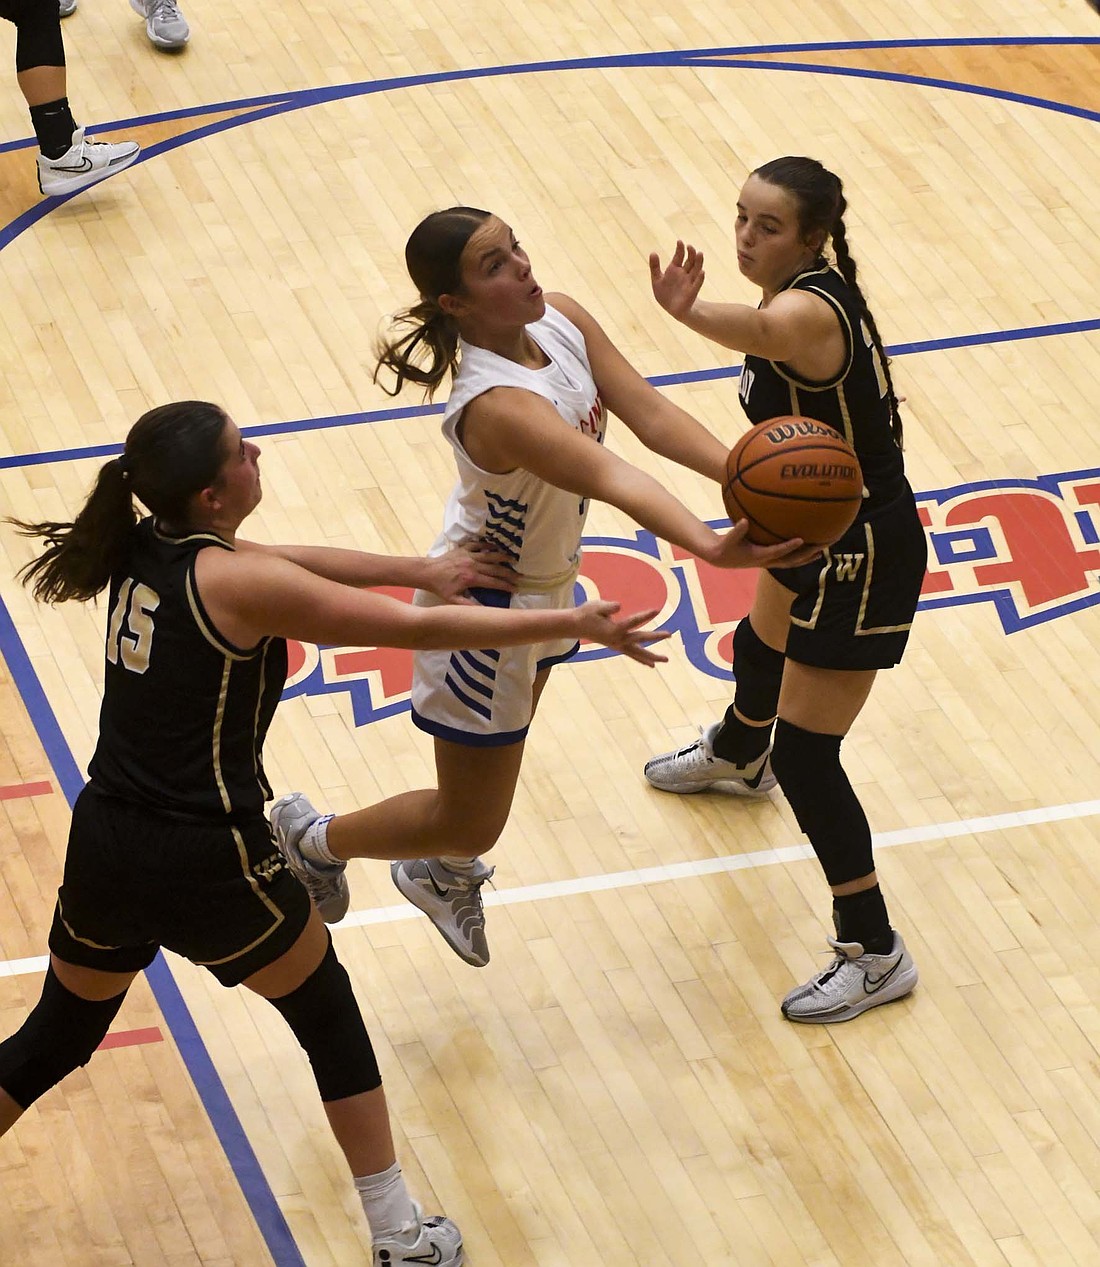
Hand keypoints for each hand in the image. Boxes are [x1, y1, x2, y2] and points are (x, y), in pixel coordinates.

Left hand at [422, 542, 516, 604]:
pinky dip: (488, 545)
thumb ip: (468, 606)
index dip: (506, 586)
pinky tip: (496, 547)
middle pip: (496, 569)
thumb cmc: (440, 587)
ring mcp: (469, 555)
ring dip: (503, 557)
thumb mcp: (453, 600)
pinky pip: (479, 545)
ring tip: (514, 559)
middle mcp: (473, 565)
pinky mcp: (464, 548)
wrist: (427, 571)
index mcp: (472, 579)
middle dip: (510, 573)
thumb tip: (483, 613)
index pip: (494, 583)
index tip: (516, 588)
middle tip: (520, 576)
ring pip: (490, 555)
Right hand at [574, 601, 669, 667]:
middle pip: (640, 639)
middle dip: (656, 636)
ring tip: (666, 659)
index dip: (645, 615)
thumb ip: (608, 606)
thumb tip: (619, 606)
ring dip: (652, 656)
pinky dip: (642, 659)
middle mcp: (618, 640)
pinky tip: (652, 665)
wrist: (575, 625)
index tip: (657, 610)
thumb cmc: (586, 613)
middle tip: (670, 634)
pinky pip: (632, 655)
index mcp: (614, 629)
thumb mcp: (596, 606)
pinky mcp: (617, 647)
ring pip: (638, 652)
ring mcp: (618, 645)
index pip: (633, 621)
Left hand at [649, 240, 704, 319]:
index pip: (679, 256)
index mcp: (674, 269)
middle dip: (690, 253)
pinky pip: (697, 284)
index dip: (680, 249)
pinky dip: (700, 278)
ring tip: (699, 253)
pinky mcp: (692, 292)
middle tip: (689, 246)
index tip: (679, 241)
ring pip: (696, 269)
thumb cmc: (665, 294)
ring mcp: (689, 282)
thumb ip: (654, 267)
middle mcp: (684, 273)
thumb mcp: (657, 280)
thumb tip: (653, 252)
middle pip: (689, 260)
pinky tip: (701, 272)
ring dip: (698, 262)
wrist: (673, 310)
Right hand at [704, 519, 823, 568]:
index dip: (788, 547)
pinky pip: (788, 558)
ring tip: (822, 551)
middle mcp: (767, 561)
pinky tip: (808, 546)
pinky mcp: (770, 559)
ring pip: (792, 562)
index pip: (776, 552)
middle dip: (806, 555)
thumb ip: (736, 531)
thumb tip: (744, 521)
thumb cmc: (725, 547)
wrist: (722, 558)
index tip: (801, 540)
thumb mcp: (727, 540)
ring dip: (807, 557)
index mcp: (757, 556)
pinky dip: (800, 555)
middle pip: (791, 561)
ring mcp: (770, 562)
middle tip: (820, 547)